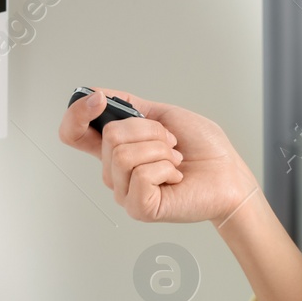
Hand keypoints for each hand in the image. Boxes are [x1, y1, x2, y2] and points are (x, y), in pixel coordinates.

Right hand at [57, 88, 259, 223]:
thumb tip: (99, 92)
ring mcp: (125, 192)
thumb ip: (130, 106)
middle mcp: (115, 172)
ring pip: (123, 154)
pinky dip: (166, 168)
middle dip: (149, 130)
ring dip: (160, 149)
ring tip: (175, 160)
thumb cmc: (204, 149)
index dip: (76, 114)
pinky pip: (141, 175)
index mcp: (117, 148)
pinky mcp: (139, 208)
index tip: (97, 99)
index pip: (73, 133)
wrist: (228, 174)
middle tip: (170, 142)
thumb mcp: (165, 115)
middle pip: (109, 136)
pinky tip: (175, 177)